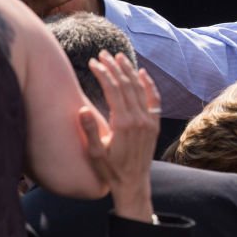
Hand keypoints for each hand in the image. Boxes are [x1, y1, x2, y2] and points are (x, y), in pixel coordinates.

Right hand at [79, 51, 161, 221]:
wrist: (134, 183)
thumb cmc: (110, 170)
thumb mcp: (95, 153)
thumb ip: (89, 130)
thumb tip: (81, 109)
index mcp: (123, 124)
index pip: (113, 89)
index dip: (103, 73)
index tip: (93, 61)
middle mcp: (139, 119)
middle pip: (126, 85)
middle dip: (114, 67)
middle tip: (103, 53)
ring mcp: (149, 121)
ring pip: (140, 89)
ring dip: (130, 71)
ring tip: (119, 57)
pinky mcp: (155, 124)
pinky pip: (154, 100)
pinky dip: (149, 84)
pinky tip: (143, 73)